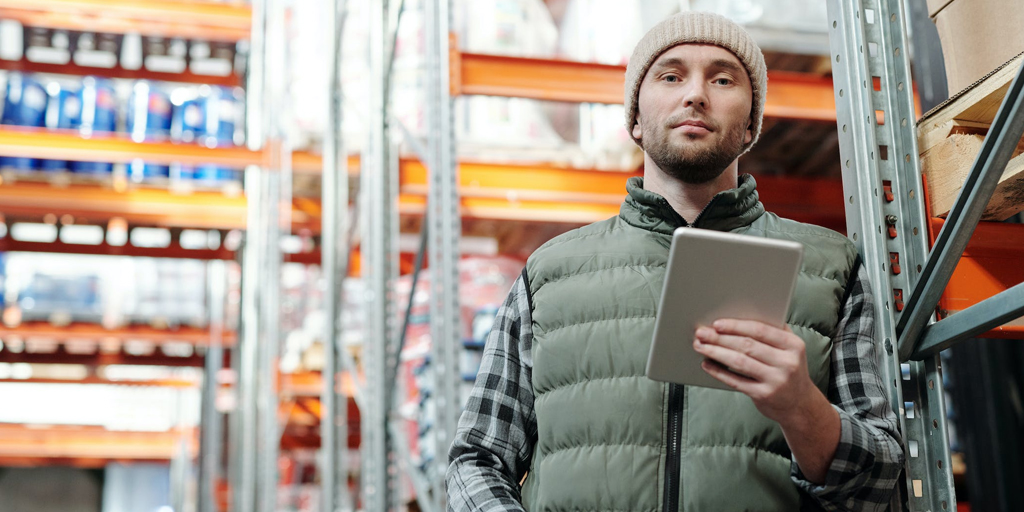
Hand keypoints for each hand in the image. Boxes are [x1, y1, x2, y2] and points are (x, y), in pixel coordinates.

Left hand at [693, 319, 818, 423]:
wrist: (800, 404)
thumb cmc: (788, 369)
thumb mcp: (789, 349)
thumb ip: (771, 332)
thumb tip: (736, 317)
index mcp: (793, 345)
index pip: (760, 330)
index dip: (736, 326)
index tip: (717, 323)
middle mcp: (787, 363)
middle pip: (746, 345)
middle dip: (720, 338)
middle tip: (701, 333)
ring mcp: (776, 381)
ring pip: (739, 362)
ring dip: (715, 352)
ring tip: (700, 346)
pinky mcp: (764, 395)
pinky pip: (736, 381)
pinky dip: (719, 372)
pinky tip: (707, 364)